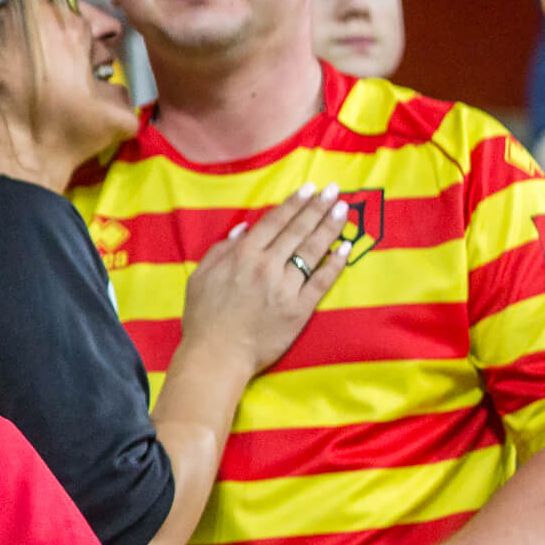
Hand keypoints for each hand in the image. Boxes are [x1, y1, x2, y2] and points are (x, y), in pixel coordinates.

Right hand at [181, 183, 349, 375]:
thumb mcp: (200, 276)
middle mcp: (267, 265)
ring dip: (330, 228)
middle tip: (335, 191)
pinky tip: (344, 249)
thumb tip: (243, 230)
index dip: (294, 204)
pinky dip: (334, 264)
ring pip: (312, 251)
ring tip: (343, 211)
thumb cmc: (203, 317)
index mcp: (243, 255)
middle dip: (318, 208)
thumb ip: (221, 250)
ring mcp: (286, 287)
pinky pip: (321, 282)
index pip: (275, 222)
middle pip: (298, 231)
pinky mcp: (299, 309)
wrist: (216, 355)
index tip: (310, 189)